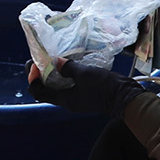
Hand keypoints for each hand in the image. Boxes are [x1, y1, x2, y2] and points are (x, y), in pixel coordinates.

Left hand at [27, 59, 143, 117]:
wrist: (126, 97)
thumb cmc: (104, 87)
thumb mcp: (84, 74)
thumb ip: (68, 67)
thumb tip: (55, 61)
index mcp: (64, 99)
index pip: (38, 93)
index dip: (33, 79)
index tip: (35, 64)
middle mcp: (68, 101)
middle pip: (46, 89)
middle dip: (41, 74)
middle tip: (42, 59)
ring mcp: (77, 98)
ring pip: (58, 87)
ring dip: (53, 74)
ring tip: (54, 59)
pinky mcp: (85, 94)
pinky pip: (69, 85)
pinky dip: (65, 75)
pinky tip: (70, 63)